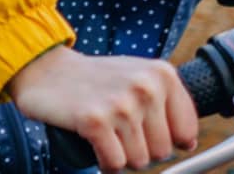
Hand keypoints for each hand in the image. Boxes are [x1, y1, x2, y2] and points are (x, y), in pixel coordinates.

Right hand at [8, 48, 196, 171]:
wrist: (45, 69)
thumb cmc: (94, 79)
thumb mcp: (138, 77)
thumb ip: (167, 104)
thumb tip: (188, 144)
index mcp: (162, 74)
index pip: (186, 133)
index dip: (166, 140)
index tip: (146, 131)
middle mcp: (145, 87)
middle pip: (162, 152)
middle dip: (140, 149)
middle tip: (118, 130)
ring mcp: (120, 104)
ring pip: (139, 162)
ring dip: (120, 155)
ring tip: (106, 132)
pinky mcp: (95, 121)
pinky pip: (114, 164)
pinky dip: (104, 163)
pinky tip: (95, 144)